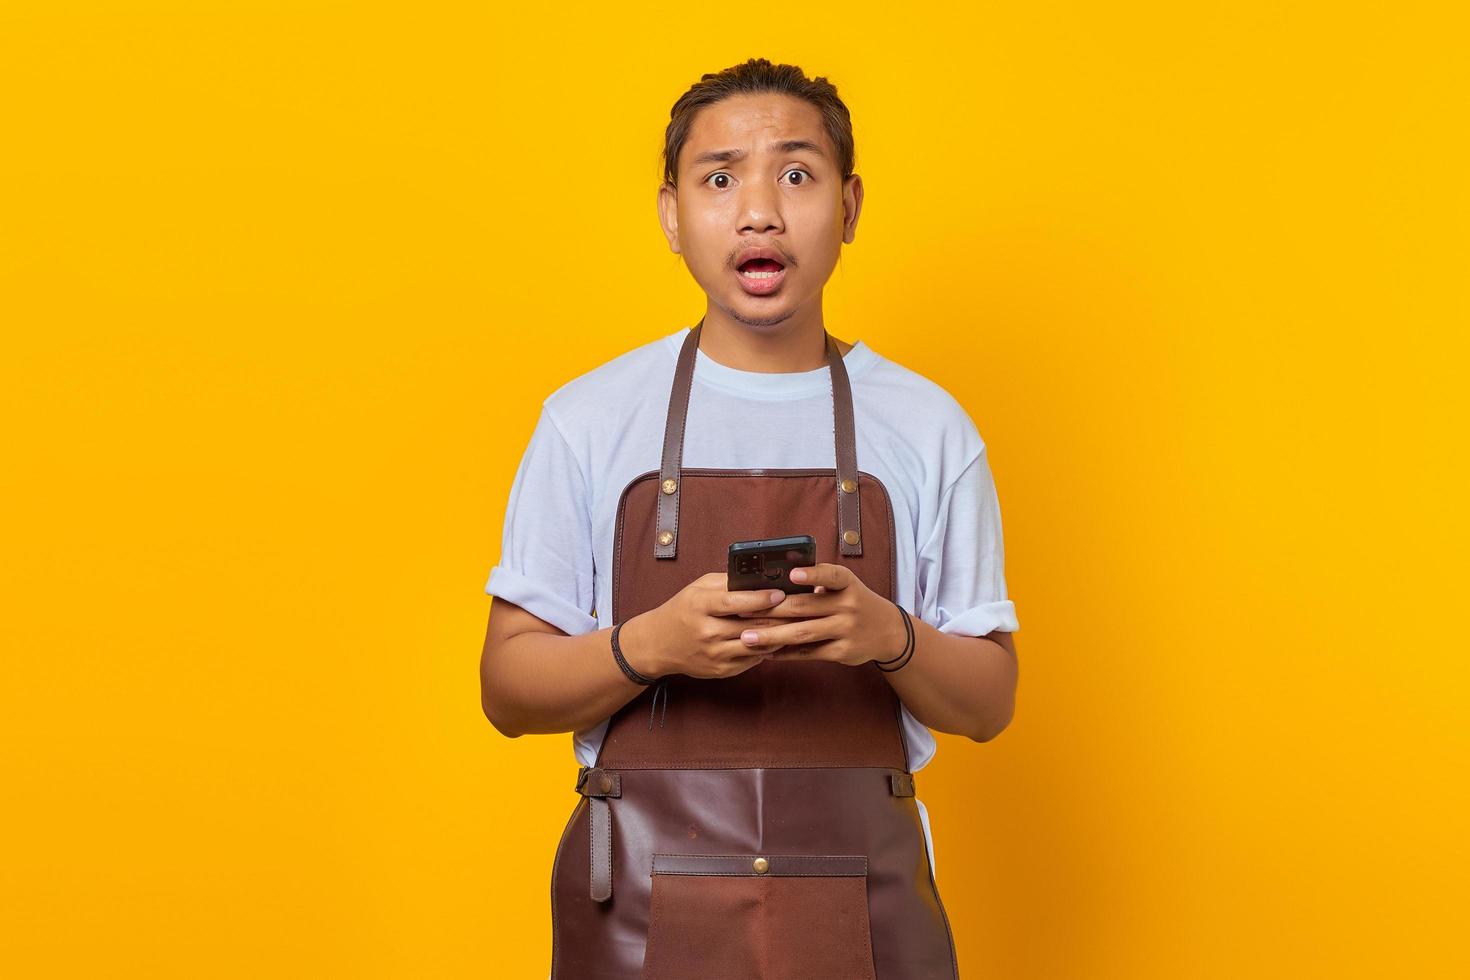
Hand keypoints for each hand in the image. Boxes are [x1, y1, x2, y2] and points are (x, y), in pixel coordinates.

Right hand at [625, 572, 789, 679]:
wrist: (658, 644)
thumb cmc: (682, 610)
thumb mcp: (697, 588)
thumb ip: (726, 583)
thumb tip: (759, 578)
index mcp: (699, 606)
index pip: (733, 602)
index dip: (759, 599)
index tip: (780, 594)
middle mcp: (706, 632)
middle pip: (750, 626)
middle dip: (778, 617)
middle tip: (801, 608)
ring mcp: (714, 654)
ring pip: (756, 645)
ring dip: (779, 635)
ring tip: (796, 623)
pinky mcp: (721, 670)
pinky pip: (752, 660)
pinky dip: (768, 649)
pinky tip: (779, 639)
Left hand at [733, 563, 907, 666]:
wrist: (887, 631)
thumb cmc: (854, 602)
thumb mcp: (844, 587)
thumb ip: (817, 584)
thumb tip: (773, 584)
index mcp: (846, 584)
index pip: (830, 575)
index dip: (812, 574)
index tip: (791, 574)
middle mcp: (848, 605)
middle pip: (804, 607)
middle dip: (771, 610)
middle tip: (743, 613)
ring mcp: (846, 629)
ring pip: (803, 633)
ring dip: (772, 636)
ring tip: (747, 638)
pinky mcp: (843, 651)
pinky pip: (809, 653)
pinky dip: (786, 653)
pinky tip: (767, 652)